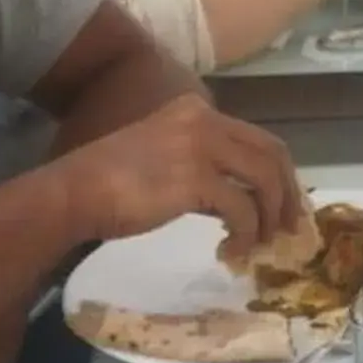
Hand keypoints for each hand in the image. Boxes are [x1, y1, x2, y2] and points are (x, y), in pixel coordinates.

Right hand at [55, 91, 304, 256]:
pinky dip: (246, 234)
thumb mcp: (165, 162)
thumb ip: (202, 171)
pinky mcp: (197, 179)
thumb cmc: (110, 184)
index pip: (257, 139)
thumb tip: (237, 202)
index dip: (279, 174)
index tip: (283, 206)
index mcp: (197, 111)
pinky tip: (232, 251)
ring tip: (262, 244)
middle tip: (289, 228)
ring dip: (270, 217)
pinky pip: (243, 210)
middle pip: (271, 155)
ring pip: (265, 180)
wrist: (73, 193)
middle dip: (287, 195)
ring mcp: (202, 147)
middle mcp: (205, 120)